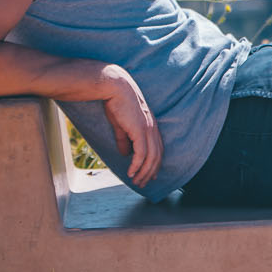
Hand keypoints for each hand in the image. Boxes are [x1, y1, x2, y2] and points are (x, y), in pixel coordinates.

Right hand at [98, 64, 163, 185]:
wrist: (114, 87)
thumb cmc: (116, 102)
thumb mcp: (121, 124)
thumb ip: (124, 139)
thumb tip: (124, 154)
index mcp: (151, 126)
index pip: (157, 149)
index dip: (155, 164)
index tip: (149, 175)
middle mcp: (153, 129)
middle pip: (157, 157)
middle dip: (150, 172)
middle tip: (142, 184)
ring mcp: (148, 130)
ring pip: (151, 158)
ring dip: (143, 172)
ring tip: (135, 181)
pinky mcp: (140, 130)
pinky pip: (141, 154)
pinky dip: (137, 166)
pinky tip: (130, 173)